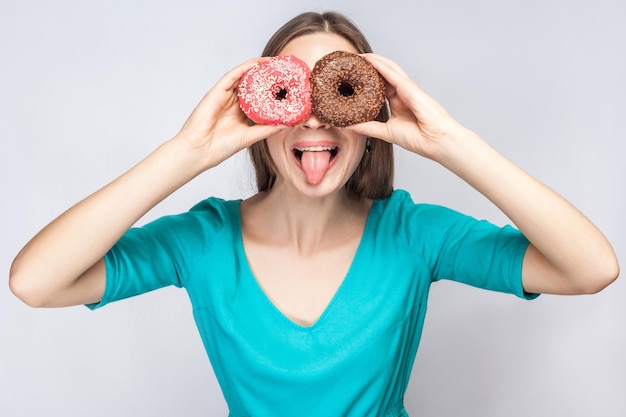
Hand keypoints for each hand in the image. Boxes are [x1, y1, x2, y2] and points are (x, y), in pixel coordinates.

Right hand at [176, 58, 287, 170]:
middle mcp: (233, 102)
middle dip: (267, 75)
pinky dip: (245, 68)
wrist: (201, 150)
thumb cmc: (221, 146)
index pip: (258, 96)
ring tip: (274, 62)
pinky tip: (257, 64)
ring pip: (243, 75)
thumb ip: (268, 129)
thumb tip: (287, 124)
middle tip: (284, 68)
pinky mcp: (217, 91)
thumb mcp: (251, 136)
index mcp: (240, 112)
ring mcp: (224, 95)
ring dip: (258, 67)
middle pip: (252, 83)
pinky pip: (232, 75)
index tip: (288, 85)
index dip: (272, 89)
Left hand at [347, 54, 465, 160]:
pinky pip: (392, 73)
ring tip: (358, 56)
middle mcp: (403, 93)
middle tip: (352, 63)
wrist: (435, 141)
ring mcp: (407, 88)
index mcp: (398, 103)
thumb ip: (368, 127)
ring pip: (388, 68)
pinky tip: (368, 59)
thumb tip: (348, 126)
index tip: (352, 77)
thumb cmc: (417, 138)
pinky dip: (379, 65)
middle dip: (369, 66)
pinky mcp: (409, 87)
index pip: (380, 86)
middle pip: (384, 74)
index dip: (367, 80)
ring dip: (373, 60)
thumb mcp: (385, 132)